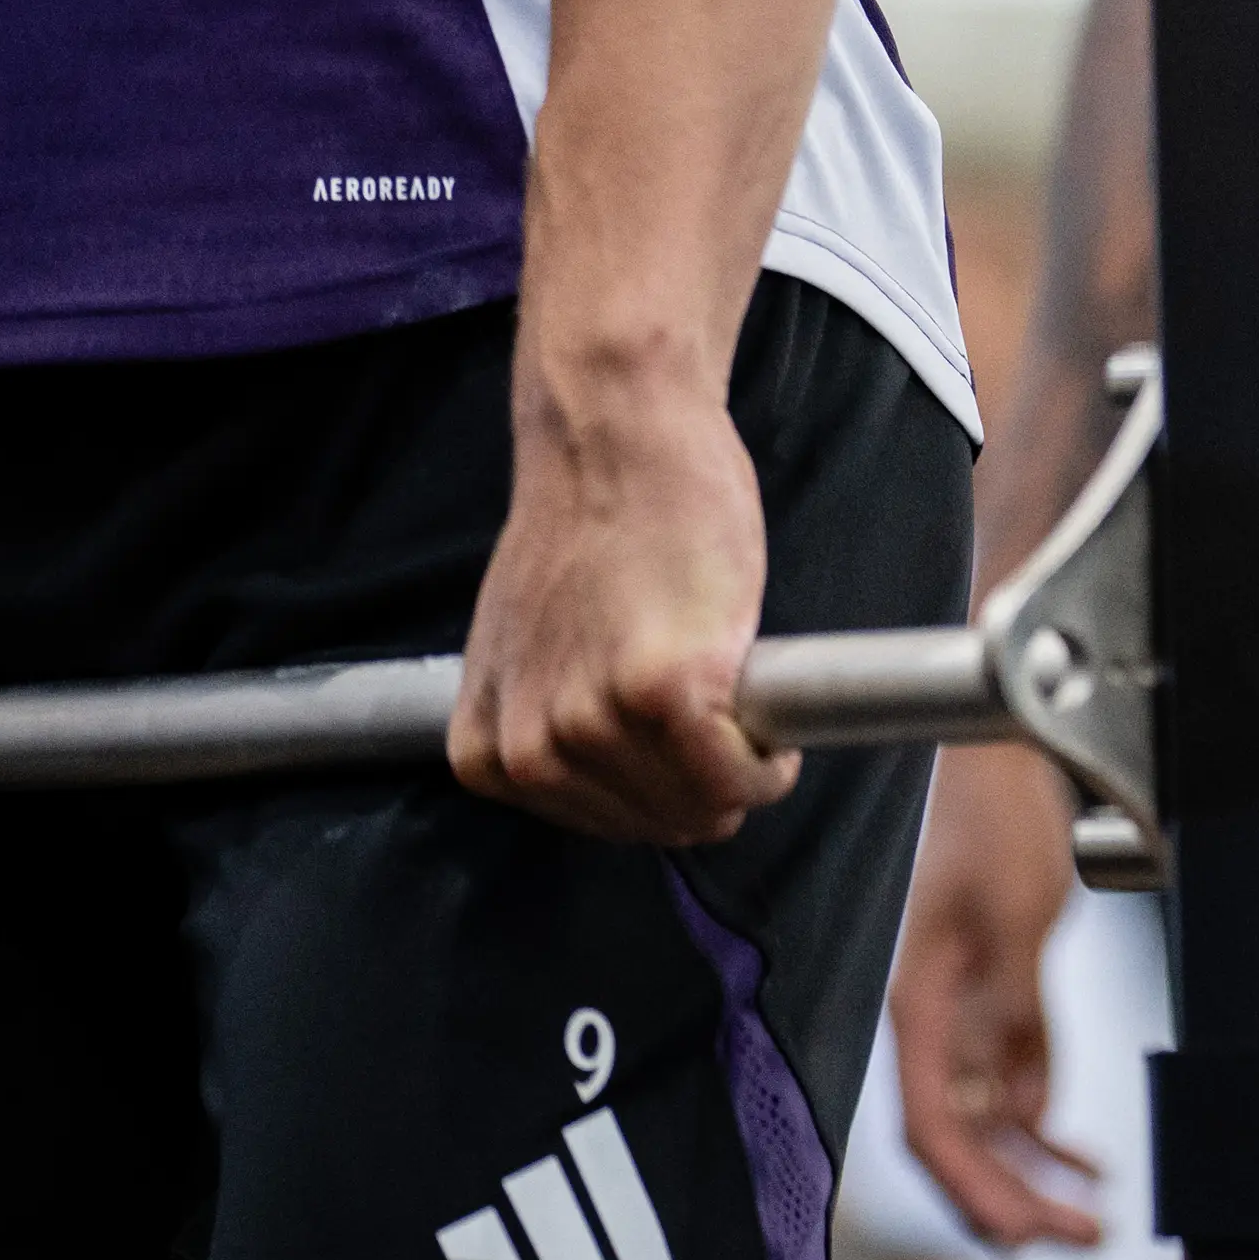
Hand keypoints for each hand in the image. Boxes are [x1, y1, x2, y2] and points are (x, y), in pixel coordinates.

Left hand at [449, 365, 789, 848]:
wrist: (611, 432)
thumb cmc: (590, 523)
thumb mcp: (531, 651)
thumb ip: (556, 722)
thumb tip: (621, 789)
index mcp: (489, 750)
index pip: (602, 827)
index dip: (657, 784)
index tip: (674, 736)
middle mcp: (529, 751)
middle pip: (657, 826)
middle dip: (704, 782)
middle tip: (717, 707)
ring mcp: (591, 725)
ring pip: (702, 808)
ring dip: (739, 766)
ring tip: (730, 687)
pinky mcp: (660, 695)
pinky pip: (740, 778)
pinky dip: (769, 760)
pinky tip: (763, 715)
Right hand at [891, 741, 1103, 1244]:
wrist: (997, 754)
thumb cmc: (990, 816)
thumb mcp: (1014, 911)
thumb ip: (1014, 1006)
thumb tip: (1021, 1102)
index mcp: (917, 1004)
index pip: (933, 1129)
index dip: (974, 1193)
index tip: (1027, 1238)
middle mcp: (933, 1022)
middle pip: (961, 1143)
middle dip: (1014, 1203)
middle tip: (1083, 1239)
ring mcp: (964, 1015)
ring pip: (988, 1126)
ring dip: (1034, 1176)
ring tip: (1093, 1221)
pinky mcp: (995, 1000)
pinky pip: (1013, 1087)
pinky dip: (1045, 1129)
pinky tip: (1085, 1162)